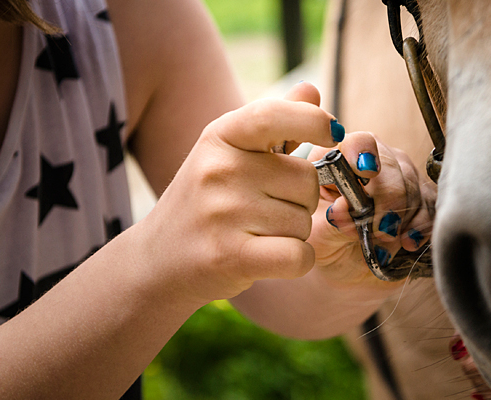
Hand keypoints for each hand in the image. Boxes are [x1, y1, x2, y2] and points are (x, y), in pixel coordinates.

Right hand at [131, 84, 339, 305]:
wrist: (156, 263)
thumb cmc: (205, 205)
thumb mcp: (228, 155)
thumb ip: (274, 124)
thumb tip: (312, 91)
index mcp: (220, 137)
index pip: (274, 115)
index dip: (314, 121)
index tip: (334, 134)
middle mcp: (219, 170)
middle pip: (306, 180)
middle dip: (300, 200)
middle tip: (265, 212)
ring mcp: (223, 213)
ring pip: (303, 221)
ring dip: (293, 234)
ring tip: (256, 235)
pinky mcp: (231, 256)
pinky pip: (299, 256)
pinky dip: (297, 262)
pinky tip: (271, 259)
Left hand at [306, 132, 436, 289]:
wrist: (344, 266)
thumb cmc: (325, 242)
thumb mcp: (317, 235)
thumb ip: (329, 221)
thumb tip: (344, 208)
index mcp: (339, 158)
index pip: (358, 142)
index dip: (365, 153)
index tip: (366, 173)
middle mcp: (374, 160)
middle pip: (392, 165)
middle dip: (389, 199)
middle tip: (378, 229)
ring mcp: (401, 177)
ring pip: (413, 187)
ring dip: (401, 219)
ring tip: (382, 244)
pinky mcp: (421, 199)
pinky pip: (430, 207)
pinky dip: (421, 227)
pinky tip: (408, 242)